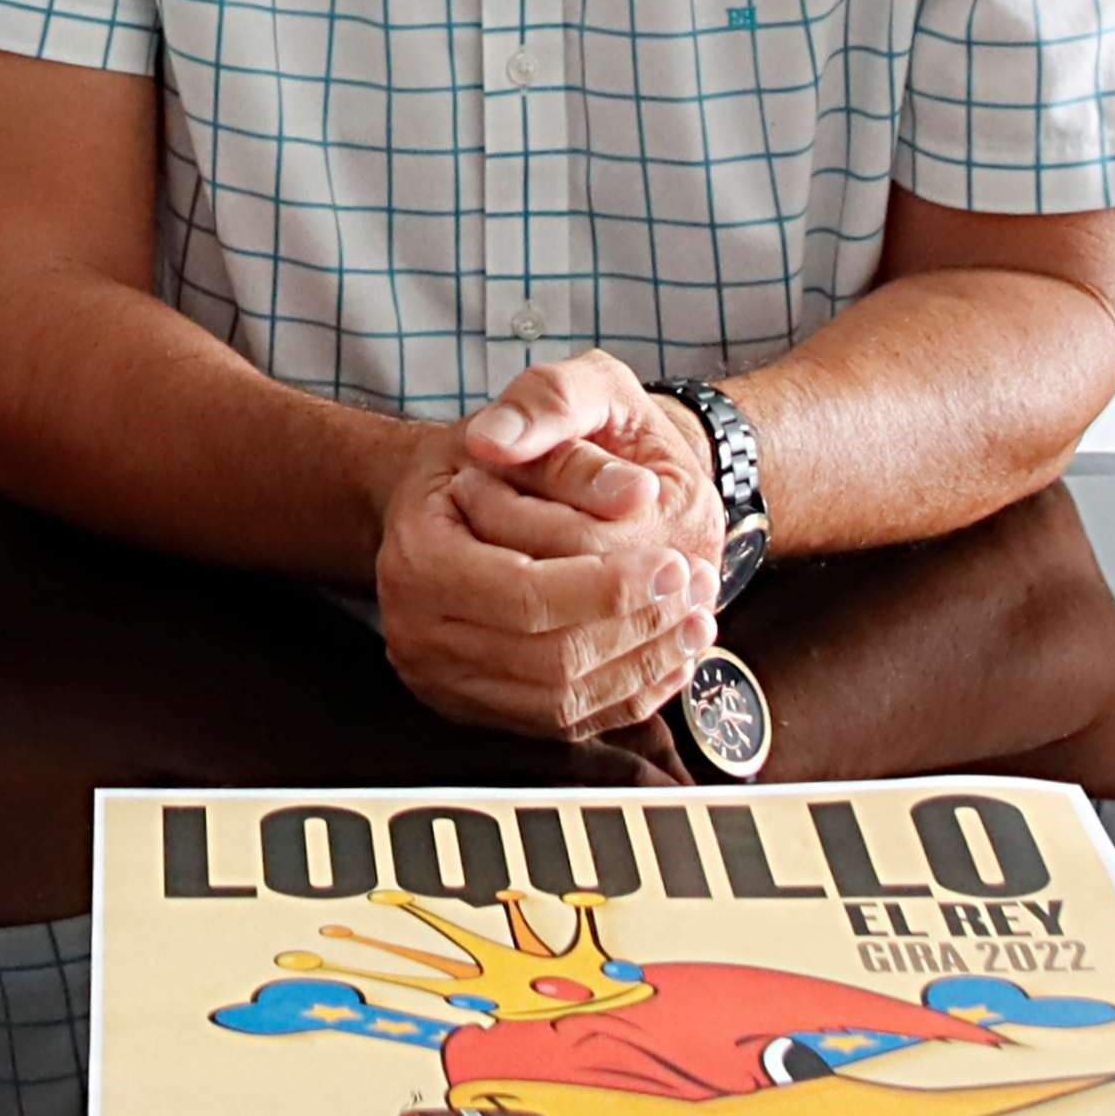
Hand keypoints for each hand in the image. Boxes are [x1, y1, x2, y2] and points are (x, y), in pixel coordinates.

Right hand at [371, 355, 718, 742]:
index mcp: (418, 552)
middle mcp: (415, 626)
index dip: (610, 587)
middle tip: (699, 593)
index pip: (526, 593)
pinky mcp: (476, 706)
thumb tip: (631, 492)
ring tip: (695, 623)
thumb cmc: (509, 445)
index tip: (677, 563)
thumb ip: (568, 413)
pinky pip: (561, 722)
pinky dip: (625, 695)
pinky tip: (669, 657)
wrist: (464, 490)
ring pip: (560, 699)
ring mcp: (441, 677)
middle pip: (548, 656)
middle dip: (636, 629)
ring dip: (642, 667)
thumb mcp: (544, 393)